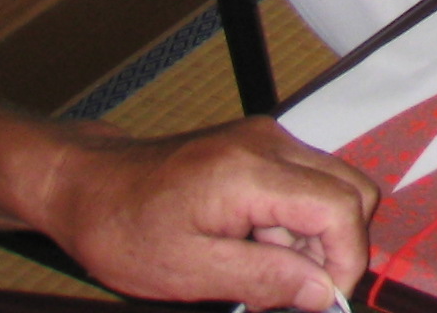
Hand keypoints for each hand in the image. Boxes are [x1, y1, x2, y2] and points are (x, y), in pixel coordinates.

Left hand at [30, 118, 377, 310]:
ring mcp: (266, 139)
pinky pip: (305, 183)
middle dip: (337, 248)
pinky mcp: (258, 145)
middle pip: (351, 191)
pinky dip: (295, 222)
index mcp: (251, 172)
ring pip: (332, 187)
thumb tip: (323, 292)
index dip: (348, 260)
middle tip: (297, 291)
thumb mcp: (189, 271)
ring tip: (262, 272)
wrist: (85, 185)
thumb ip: (264, 278)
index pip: (340, 207)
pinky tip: (253, 249)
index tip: (326, 301)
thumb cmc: (123, 231)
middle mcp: (270, 143)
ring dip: (313, 239)